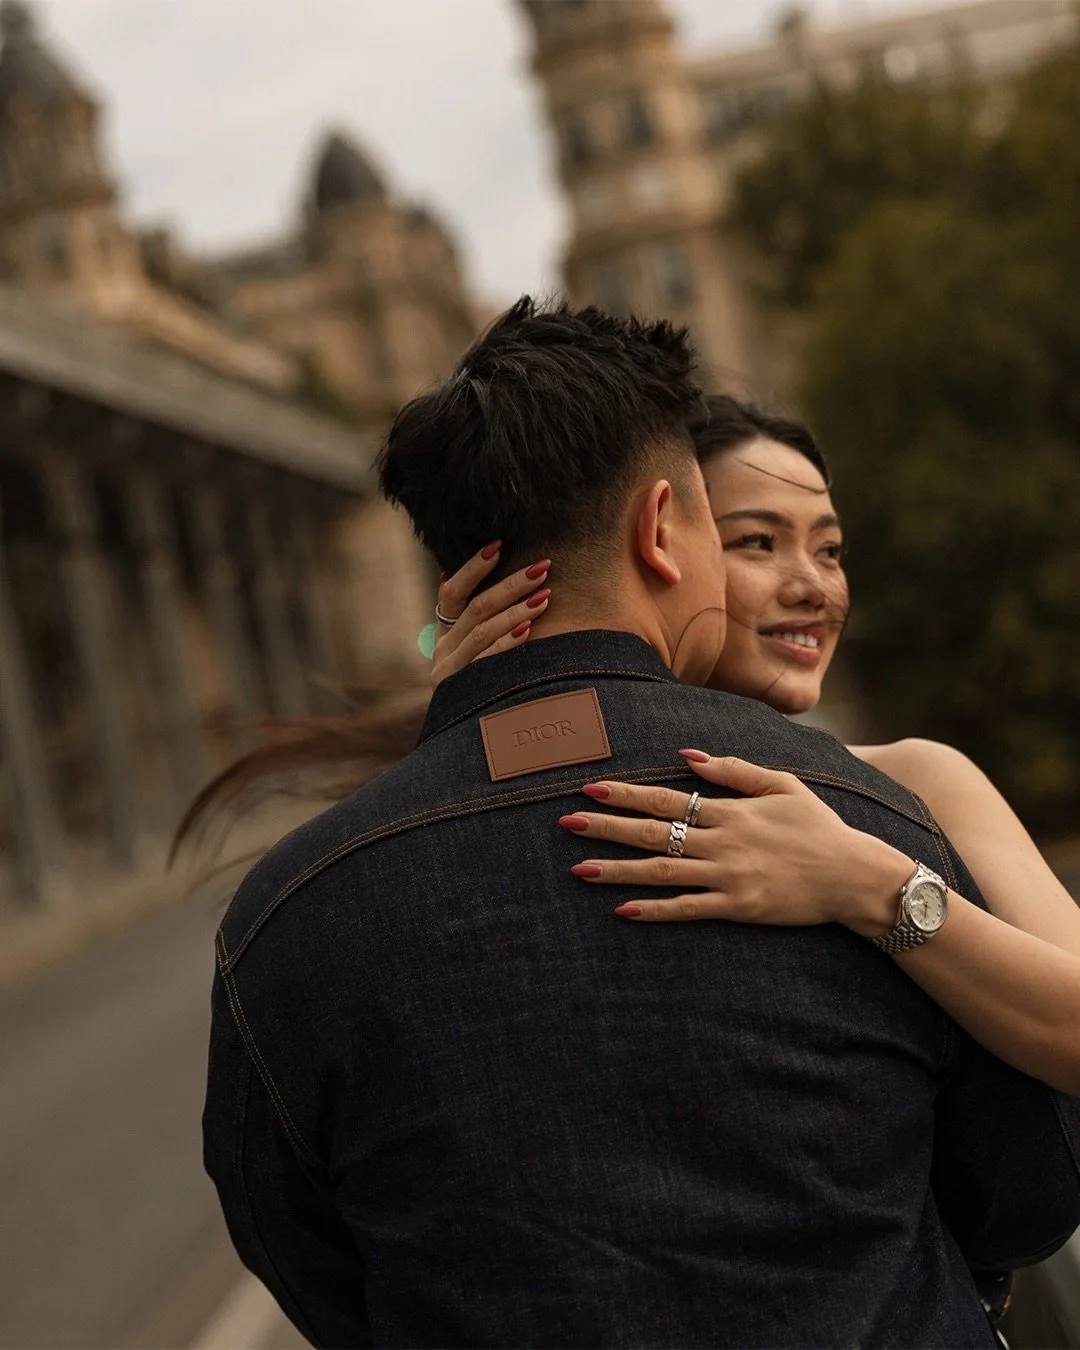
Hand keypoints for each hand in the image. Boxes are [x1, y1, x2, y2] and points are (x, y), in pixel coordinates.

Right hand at [431, 543, 551, 689]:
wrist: (469, 745)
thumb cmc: (487, 690)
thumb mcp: (477, 657)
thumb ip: (484, 624)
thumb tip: (498, 579)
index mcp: (445, 635)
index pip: (452, 592)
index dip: (473, 568)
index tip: (499, 545)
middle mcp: (443, 652)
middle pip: (476, 608)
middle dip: (511, 584)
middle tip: (542, 567)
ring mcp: (450, 674)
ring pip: (481, 632)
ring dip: (515, 610)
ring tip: (544, 596)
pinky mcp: (460, 693)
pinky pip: (487, 663)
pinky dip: (507, 644)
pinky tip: (528, 630)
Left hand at [559, 751, 912, 933]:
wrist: (854, 876)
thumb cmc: (818, 827)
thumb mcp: (782, 784)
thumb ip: (733, 769)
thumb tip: (687, 754)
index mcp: (730, 810)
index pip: (666, 797)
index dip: (625, 793)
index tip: (589, 787)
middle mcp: (722, 841)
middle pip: (653, 832)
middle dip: (607, 827)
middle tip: (567, 823)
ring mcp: (728, 877)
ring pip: (662, 872)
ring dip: (618, 870)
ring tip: (578, 868)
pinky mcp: (738, 908)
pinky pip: (688, 909)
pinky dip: (655, 909)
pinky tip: (623, 909)